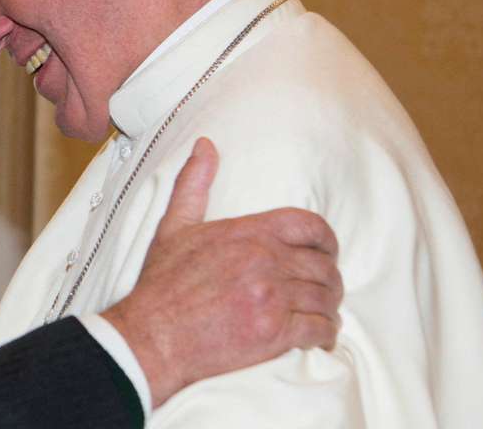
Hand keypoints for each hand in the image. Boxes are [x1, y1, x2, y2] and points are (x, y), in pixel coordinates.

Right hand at [102, 138, 342, 407]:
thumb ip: (194, 183)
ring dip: (328, 307)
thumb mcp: (174, 226)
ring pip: (325, 297)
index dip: (327, 240)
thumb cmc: (163, 283)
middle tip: (323, 289)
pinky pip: (320, 328)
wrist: (153, 334)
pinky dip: (325, 333)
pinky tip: (318, 336)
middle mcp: (266, 261)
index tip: (326, 252)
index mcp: (249, 233)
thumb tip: (205, 145)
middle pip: (324, 265)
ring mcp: (272, 297)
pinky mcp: (275, 333)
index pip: (310, 226)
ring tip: (322, 313)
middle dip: (329, 278)